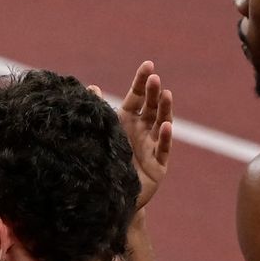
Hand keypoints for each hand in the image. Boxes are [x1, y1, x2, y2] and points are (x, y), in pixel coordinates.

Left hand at [92, 61, 172, 210]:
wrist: (108, 195)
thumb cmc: (104, 161)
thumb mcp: (100, 134)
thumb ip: (97, 111)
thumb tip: (91, 87)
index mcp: (128, 120)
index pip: (137, 96)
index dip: (142, 81)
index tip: (148, 65)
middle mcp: (143, 130)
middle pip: (151, 107)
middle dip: (153, 93)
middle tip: (155, 79)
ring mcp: (152, 147)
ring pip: (162, 124)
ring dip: (165, 109)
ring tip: (166, 94)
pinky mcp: (158, 166)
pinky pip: (163, 149)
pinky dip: (166, 138)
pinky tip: (167, 127)